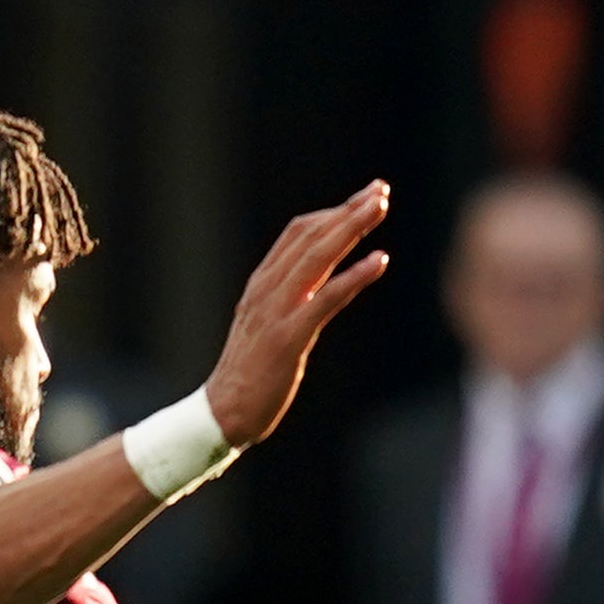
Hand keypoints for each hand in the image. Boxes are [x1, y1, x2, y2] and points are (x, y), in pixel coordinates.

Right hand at [200, 183, 393, 446]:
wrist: (222, 414)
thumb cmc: (248, 374)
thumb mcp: (266, 326)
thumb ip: (288, 300)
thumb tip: (317, 283)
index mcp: (262, 285)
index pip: (298, 233)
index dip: (332, 213)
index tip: (363, 199)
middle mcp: (267, 290)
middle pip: (311, 236)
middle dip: (348, 210)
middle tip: (381, 189)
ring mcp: (276, 312)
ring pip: (318, 256)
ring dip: (351, 228)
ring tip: (381, 207)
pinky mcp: (288, 338)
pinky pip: (326, 298)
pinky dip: (354, 276)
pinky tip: (380, 260)